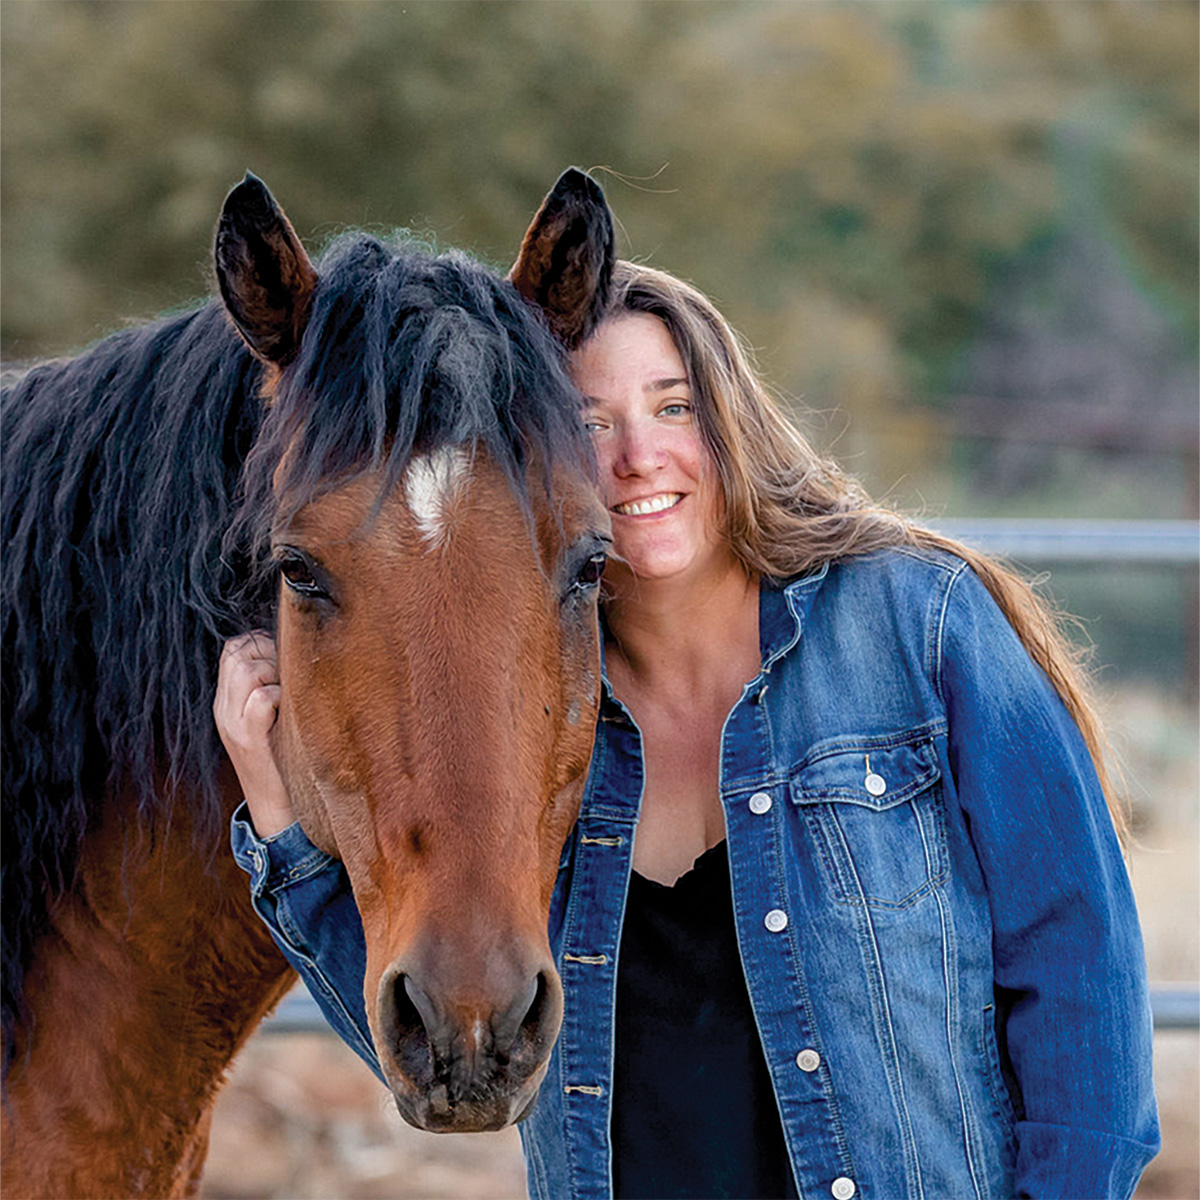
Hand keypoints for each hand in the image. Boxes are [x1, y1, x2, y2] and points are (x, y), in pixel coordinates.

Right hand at [214, 632, 294, 837]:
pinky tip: (287, 712)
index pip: (233, 649)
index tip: (282, 661)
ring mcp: (232, 724)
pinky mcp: (248, 739)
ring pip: (247, 669)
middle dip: (269, 652)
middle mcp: (223, 709)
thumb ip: (268, 688)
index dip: (261, 643)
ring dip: (275, 673)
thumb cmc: (282, 758)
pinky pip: (261, 698)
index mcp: (226, 702)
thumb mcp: (268, 719)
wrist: (275, 808)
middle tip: (288, 677)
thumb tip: (291, 653)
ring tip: (287, 695)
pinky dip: (279, 696)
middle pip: (237, 653)